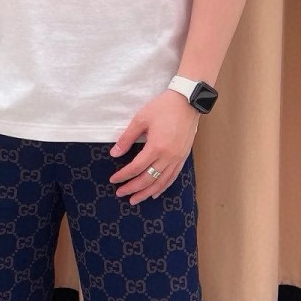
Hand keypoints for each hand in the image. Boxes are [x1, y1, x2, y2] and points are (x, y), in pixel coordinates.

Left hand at [109, 89, 200, 203]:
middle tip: (120, 193)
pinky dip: (163, 186)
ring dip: (146, 192)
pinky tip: (155, 192)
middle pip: (148, 179)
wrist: (188, 101)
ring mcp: (178, 158)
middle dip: (133, 188)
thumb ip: (127, 137)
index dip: (123, 175)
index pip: (136, 168)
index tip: (113, 180)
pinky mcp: (183, 156)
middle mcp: (168, 156)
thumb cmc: (163, 107)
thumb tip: (114, 153)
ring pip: (161, 182)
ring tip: (135, 199)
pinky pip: (172, 176)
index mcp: (156, 147)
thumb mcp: (141, 118)